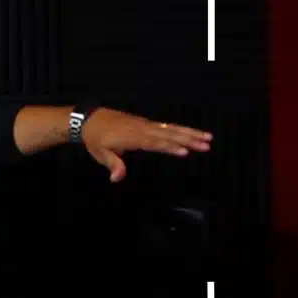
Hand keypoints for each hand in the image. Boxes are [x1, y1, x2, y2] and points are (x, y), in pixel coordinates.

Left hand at [80, 108, 212, 182]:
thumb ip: (112, 164)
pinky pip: (166, 126)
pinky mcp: (145, 123)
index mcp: (132, 137)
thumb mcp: (100, 153)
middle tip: (207, 144)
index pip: (154, 143)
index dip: (169, 147)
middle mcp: (142, 129)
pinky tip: (191, 133)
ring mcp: (145, 125)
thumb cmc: (95, 139)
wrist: (89, 119)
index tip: (185, 152)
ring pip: (171, 128)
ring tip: (207, 137)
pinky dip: (180, 129)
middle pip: (169, 134)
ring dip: (190, 133)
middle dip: (189, 139)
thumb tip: (116, 179)